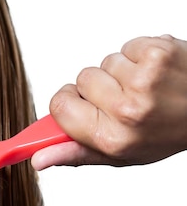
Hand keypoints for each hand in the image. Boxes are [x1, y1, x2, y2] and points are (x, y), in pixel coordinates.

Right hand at [32, 34, 186, 169]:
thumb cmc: (167, 133)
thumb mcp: (120, 155)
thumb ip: (75, 154)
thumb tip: (37, 159)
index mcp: (112, 138)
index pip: (59, 107)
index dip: (68, 102)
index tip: (82, 105)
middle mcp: (127, 110)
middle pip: (81, 80)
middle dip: (98, 86)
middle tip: (126, 98)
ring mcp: (143, 79)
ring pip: (105, 62)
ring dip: (122, 71)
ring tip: (147, 85)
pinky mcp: (157, 52)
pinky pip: (127, 46)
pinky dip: (140, 55)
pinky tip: (157, 71)